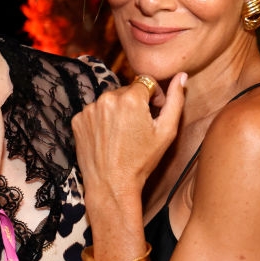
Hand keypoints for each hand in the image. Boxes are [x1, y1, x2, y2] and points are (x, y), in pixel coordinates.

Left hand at [73, 72, 185, 201]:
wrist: (111, 185)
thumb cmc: (142, 161)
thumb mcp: (166, 132)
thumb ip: (176, 100)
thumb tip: (181, 76)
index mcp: (130, 98)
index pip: (146, 82)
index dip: (155, 95)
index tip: (155, 110)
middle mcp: (107, 98)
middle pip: (127, 91)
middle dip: (135, 103)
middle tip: (138, 128)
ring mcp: (89, 109)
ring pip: (110, 101)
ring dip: (118, 111)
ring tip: (122, 135)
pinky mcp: (77, 120)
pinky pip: (94, 112)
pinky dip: (102, 121)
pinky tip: (108, 138)